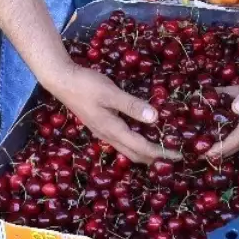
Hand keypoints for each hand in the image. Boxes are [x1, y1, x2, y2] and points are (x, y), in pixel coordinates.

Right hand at [48, 64, 176, 163]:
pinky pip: (122, 140)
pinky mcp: (100, 124)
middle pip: (135, 154)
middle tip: (173, 156)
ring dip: (145, 152)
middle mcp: (108, 135)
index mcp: (112, 129)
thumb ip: (132, 105)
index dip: (160, 153)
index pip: (141, 148)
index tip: (177, 155)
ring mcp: (102, 131)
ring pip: (127, 149)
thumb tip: (155, 118)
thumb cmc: (86, 85)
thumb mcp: (110, 93)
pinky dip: (135, 143)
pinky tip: (141, 133)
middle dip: (154, 158)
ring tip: (161, 148)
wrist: (61, 81)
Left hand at [207, 40, 238, 157]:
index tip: (211, 155)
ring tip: (205, 136)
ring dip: (222, 129)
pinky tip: (205, 102)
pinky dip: (220, 103)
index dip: (227, 145)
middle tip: (204, 154)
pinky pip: (232, 100)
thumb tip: (237, 110)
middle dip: (224, 146)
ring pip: (236, 121)